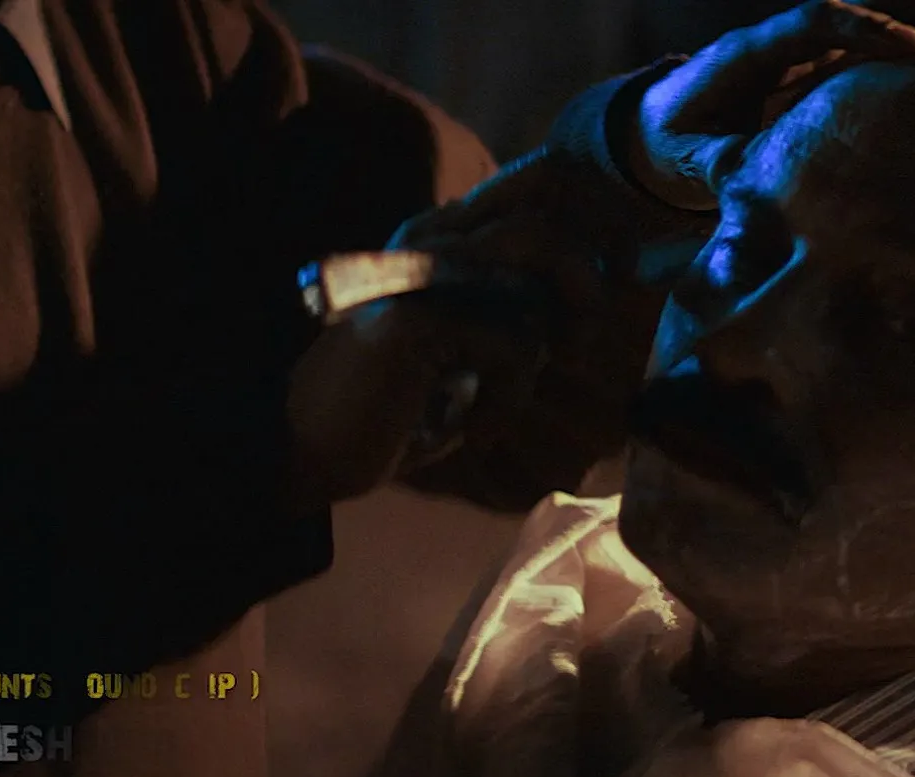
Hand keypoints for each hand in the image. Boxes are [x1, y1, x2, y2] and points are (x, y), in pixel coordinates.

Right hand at [289, 159, 667, 508]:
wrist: (309, 447)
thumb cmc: (397, 406)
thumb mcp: (469, 350)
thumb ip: (517, 313)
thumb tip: (591, 303)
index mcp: (444, 234)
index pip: (534, 192)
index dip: (587, 234)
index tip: (605, 286)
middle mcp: (431, 236)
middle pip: (545, 227)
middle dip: (582, 285)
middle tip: (571, 344)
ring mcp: (421, 270)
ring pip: (533, 285)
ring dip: (536, 354)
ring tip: (501, 398)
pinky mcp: (417, 319)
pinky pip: (513, 344)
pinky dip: (506, 398)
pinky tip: (470, 426)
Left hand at [627, 0, 914, 209]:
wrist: (669, 126)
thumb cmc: (681, 146)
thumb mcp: (691, 157)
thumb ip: (720, 162)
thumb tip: (743, 178)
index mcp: (752, 51)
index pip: (816, 22)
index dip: (866, 31)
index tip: (913, 47)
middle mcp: (788, 36)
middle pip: (864, 3)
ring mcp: (814, 46)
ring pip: (885, 15)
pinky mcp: (832, 64)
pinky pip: (887, 43)